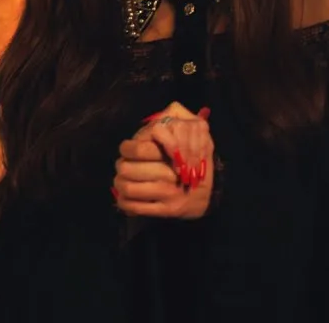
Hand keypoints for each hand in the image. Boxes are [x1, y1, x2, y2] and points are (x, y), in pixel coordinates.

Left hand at [112, 102, 213, 219]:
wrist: (210, 191)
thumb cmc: (192, 157)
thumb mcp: (191, 130)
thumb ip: (172, 118)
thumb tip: (160, 118)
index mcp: (172, 151)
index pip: (137, 148)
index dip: (128, 149)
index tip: (128, 151)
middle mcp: (170, 172)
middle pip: (126, 169)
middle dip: (120, 167)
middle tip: (122, 167)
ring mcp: (169, 192)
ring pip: (128, 188)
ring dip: (119, 185)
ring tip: (121, 181)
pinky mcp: (168, 210)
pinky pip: (136, 207)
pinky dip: (124, 203)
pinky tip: (124, 199)